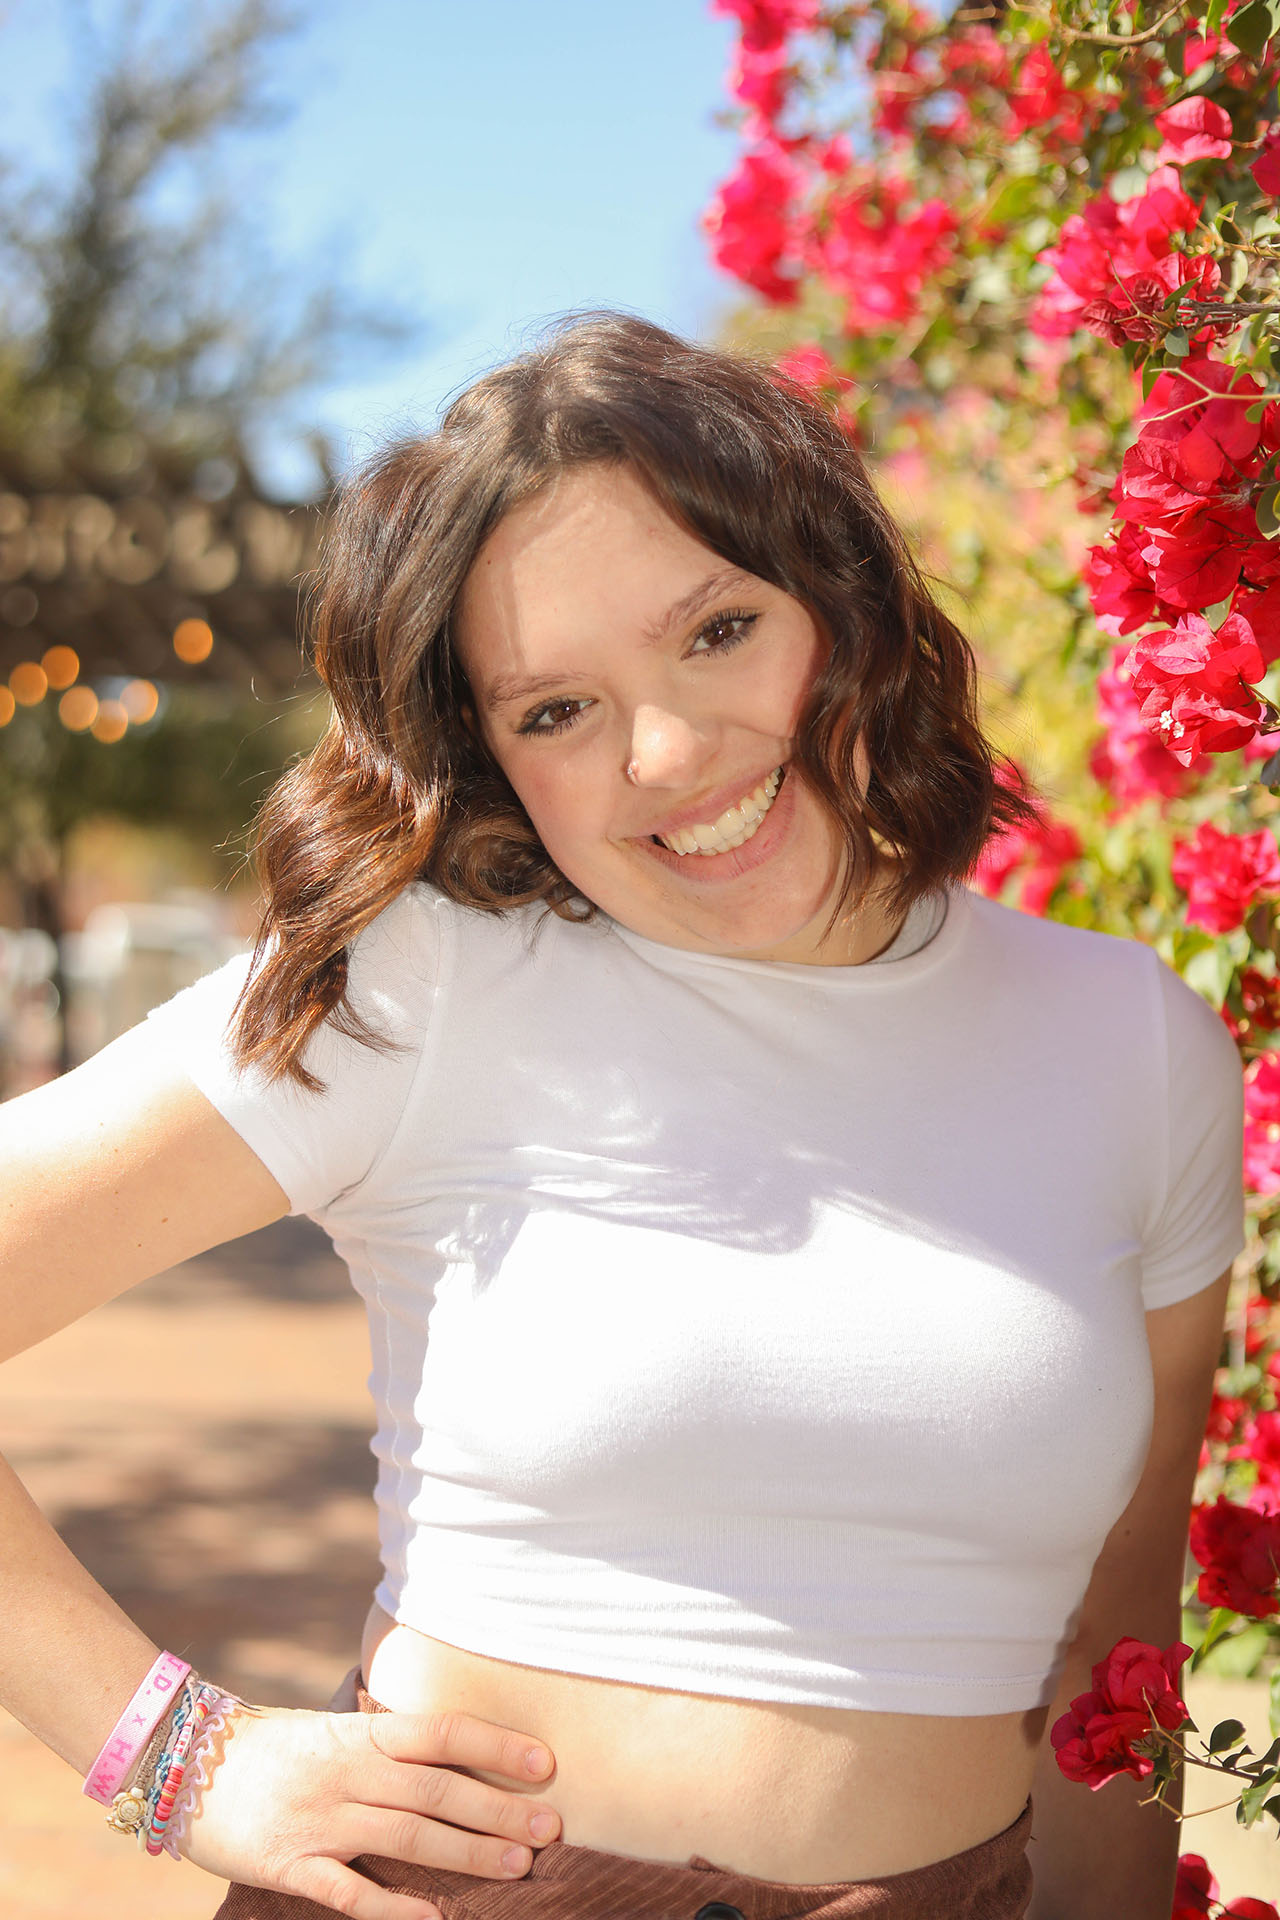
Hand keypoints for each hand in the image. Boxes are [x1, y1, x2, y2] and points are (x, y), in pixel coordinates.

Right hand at [178, 1703, 560, 1919]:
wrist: (186, 1762)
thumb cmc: (272, 1746)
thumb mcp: (332, 1730)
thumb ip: (386, 1745)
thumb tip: (455, 1754)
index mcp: (360, 1733)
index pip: (441, 1732)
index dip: (495, 1745)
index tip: (544, 1764)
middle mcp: (347, 1772)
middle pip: (437, 1789)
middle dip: (498, 1809)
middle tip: (550, 1827)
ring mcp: (320, 1819)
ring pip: (407, 1838)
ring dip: (467, 1854)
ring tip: (518, 1866)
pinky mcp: (290, 1865)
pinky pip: (350, 1892)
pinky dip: (394, 1909)